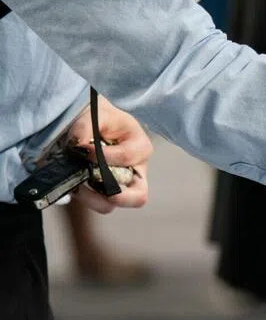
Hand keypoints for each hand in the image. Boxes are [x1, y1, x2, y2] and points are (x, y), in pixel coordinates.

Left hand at [66, 97, 152, 213]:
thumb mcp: (98, 114)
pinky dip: (81, 197)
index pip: (127, 158)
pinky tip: (71, 184)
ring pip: (111, 205)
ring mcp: (118, 185)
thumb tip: (76, 146)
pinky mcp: (101, 192)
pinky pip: (94, 203)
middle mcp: (135, 171)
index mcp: (140, 148)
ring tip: (75, 185)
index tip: (82, 149)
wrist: (90, 120)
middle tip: (94, 185)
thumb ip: (86, 127)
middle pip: (137, 196)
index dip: (104, 156)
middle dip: (116, 195)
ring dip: (91, 198)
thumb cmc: (100, 116)